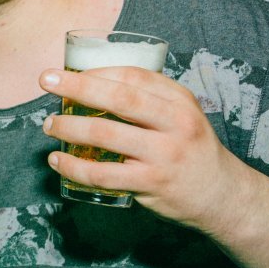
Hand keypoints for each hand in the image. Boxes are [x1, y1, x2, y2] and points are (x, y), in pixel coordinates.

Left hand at [39, 67, 244, 233]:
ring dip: (68, 127)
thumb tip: (94, 83)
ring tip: (49, 125)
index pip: (133, 76)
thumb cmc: (190, 149)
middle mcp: (175, 123)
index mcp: (179, 101)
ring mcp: (163, 155)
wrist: (223, 196)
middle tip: (45, 81)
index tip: (67, 73)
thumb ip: (148, 99)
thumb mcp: (182, 115)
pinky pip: (103, 174)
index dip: (96, 71)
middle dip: (76, 86)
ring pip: (105, 134)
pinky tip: (58, 161)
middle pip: (118, 97)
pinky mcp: (151, 183)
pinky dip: (73, 167)